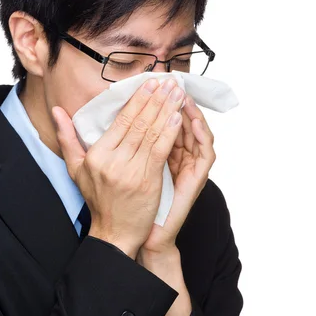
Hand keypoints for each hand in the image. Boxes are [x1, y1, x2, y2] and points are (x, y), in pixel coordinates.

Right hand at [50, 78, 184, 258]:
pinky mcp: (147, 180)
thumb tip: (57, 111)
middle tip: (168, 80)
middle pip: (138, 123)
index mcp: (97, 155)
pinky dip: (170, 132)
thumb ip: (67, 138)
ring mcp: (131, 171)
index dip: (138, 99)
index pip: (121, 120)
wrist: (114, 232)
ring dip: (166, 110)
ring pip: (151, 133)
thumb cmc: (98, 200)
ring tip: (177, 93)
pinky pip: (160, 150)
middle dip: (156, 99)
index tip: (150, 83)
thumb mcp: (76, 169)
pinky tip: (177, 117)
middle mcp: (113, 160)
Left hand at [139, 93, 215, 255]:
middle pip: (183, 122)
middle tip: (170, 81)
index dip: (159, 103)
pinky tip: (193, 122)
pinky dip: (202, 136)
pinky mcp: (198, 179)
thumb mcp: (124, 170)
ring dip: (192, 112)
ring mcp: (192, 167)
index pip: (164, 122)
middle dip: (175, 102)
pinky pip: (206, 153)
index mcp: (163, 153)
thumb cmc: (132, 204)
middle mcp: (181, 157)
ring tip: (183, 95)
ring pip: (199, 132)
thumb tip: (109, 123)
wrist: (140, 234)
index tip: (151, 83)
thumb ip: (123, 148)